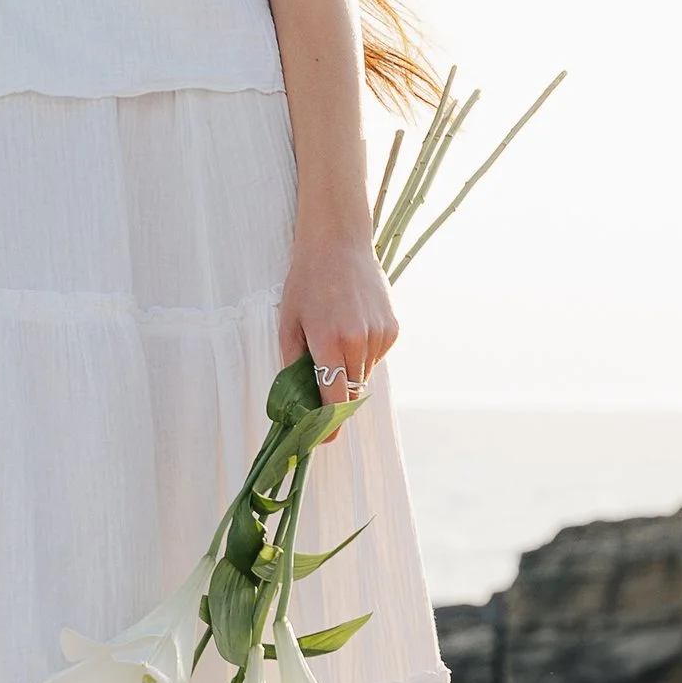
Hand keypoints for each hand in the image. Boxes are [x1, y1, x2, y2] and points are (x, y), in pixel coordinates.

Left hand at [278, 229, 397, 413]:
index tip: (322, 438)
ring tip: (335, 338)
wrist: (339, 244)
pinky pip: (376, 357)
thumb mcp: (288, 324)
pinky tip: (352, 326)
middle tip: (318, 382)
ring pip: (364, 375)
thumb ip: (293, 366)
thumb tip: (297, 403)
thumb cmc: (306, 283)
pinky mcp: (392, 329)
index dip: (329, 424)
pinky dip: (363, 353)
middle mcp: (359, 341)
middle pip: (350, 391)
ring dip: (349, 371)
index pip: (335, 400)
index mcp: (329, 342)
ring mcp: (380, 335)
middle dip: (335, 395)